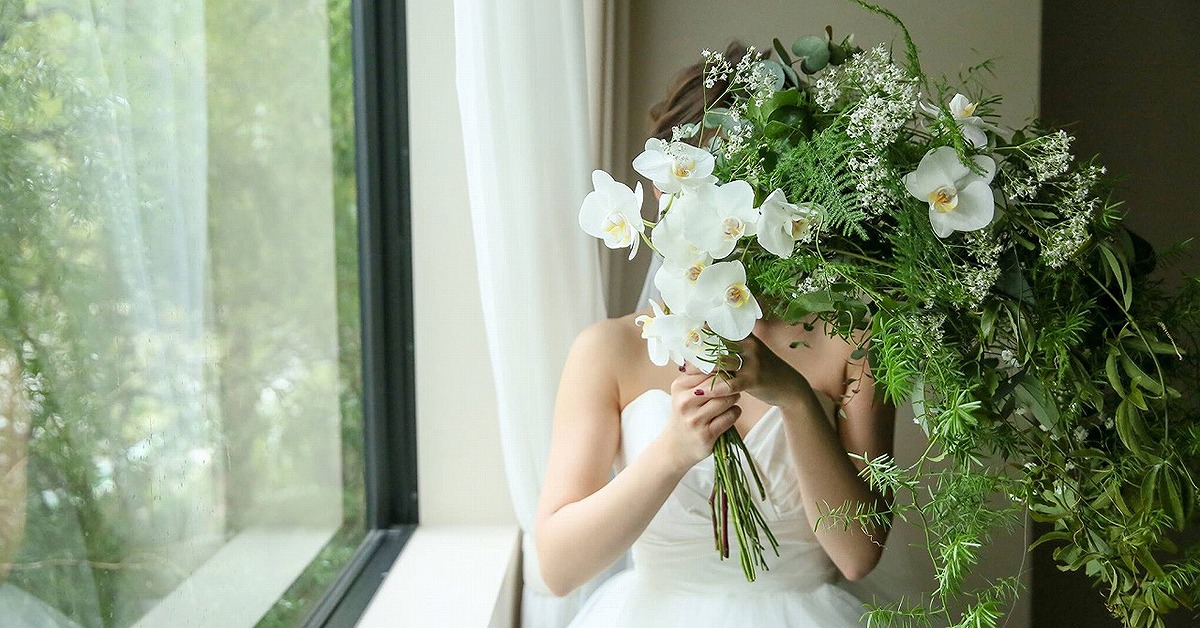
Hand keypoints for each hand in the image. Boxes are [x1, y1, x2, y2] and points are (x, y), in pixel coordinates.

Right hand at [660, 368, 741, 469]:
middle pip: (719, 384)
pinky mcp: (706, 435)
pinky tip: (731, 412)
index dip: (722, 369)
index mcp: (679, 387)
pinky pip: (730, 416)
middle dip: (730, 383)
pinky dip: (735, 412)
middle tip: (735, 384)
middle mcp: (684, 403)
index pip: (707, 369)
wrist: (676, 446)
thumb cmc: (685, 414)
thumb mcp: (684, 392)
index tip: (729, 370)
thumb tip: (721, 355)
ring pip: (726, 400)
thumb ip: (698, 375)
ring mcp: (695, 420)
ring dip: (734, 398)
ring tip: (733, 398)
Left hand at [683, 325, 809, 409]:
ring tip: (685, 370)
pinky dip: (715, 388)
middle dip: (697, 348)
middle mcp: (748, 345)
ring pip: (721, 362)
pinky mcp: (754, 378)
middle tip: (679, 350)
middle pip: (717, 344)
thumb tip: (705, 345)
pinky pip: (730, 383)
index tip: (682, 331)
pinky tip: (702, 391)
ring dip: (701, 367)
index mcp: (745, 337)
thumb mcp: (750, 354)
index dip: (701, 330)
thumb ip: (731, 349)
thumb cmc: (764, 371)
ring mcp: (752, 361)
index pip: (720, 329)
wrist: (789, 387)